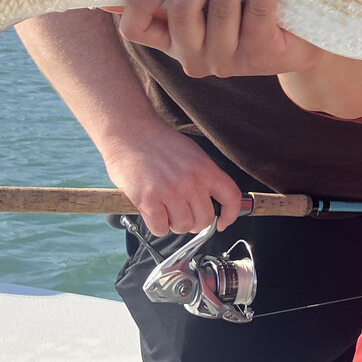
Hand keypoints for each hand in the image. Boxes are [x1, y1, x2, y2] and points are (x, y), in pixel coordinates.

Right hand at [100, 125, 242, 235]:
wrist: (130, 132)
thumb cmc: (159, 143)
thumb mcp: (192, 154)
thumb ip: (204, 176)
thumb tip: (213, 200)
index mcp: (205, 169)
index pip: (231, 198)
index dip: (230, 215)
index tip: (222, 222)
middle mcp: (191, 181)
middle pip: (205, 220)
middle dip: (195, 222)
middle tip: (183, 213)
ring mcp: (170, 192)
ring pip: (183, 227)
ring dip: (174, 224)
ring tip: (166, 210)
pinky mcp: (148, 200)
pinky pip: (160, 229)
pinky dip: (157, 226)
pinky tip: (153, 212)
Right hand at [120, 0, 322, 79]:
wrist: (300, 41)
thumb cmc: (244, 11)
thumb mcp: (207, 3)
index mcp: (172, 41)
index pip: (136, 30)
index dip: (139, 5)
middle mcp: (194, 57)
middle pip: (183, 13)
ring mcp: (227, 60)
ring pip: (222, 9)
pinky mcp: (260, 55)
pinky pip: (258, 9)